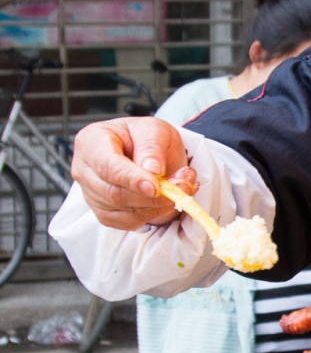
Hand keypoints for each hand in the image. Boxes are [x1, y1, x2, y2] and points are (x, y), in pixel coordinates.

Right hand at [70, 117, 196, 229]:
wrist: (149, 152)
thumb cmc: (146, 137)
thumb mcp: (155, 130)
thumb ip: (152, 147)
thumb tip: (152, 170)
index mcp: (91, 141)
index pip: (107, 166)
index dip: (131, 179)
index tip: (155, 186)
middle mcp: (85, 170)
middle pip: (114, 193)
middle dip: (153, 195)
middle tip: (184, 187)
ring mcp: (91, 194)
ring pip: (124, 210)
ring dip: (159, 205)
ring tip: (182, 188)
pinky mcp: (105, 213)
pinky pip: (129, 222)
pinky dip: (153, 214)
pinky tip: (166, 199)